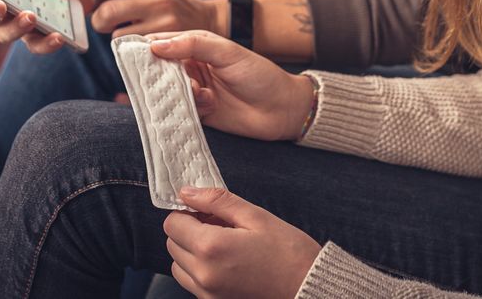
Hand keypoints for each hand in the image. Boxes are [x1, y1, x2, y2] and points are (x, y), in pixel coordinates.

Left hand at [54, 0, 227, 38]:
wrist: (210, 21)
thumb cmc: (170, 0)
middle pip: (106, 10)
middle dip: (97, 18)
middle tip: (104, 19)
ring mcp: (162, 20)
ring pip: (114, 32)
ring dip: (111, 33)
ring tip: (126, 28)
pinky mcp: (165, 41)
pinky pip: (128, 46)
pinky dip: (126, 44)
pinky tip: (139, 38)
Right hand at [148, 30, 314, 140]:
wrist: (281, 110)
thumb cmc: (259, 75)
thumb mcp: (228, 52)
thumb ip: (193, 44)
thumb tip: (156, 45)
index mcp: (197, 45)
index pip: (164, 42)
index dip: (148, 47)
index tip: (131, 54)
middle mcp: (191, 67)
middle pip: (160, 70)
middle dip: (162, 75)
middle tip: (176, 78)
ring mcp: (193, 91)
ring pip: (168, 92)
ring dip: (180, 93)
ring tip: (202, 94)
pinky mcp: (197, 113)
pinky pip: (178, 111)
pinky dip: (189, 109)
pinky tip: (210, 106)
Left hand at [165, 186, 320, 298]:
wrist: (309, 286)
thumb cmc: (288, 252)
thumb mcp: (255, 216)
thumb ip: (216, 201)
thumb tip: (187, 192)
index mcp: (211, 248)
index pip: (172, 224)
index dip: (187, 211)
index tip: (206, 210)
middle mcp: (203, 274)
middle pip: (173, 244)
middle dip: (189, 230)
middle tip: (219, 225)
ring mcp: (207, 293)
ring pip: (179, 266)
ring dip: (191, 251)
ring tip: (223, 244)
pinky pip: (192, 283)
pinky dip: (200, 270)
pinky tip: (227, 261)